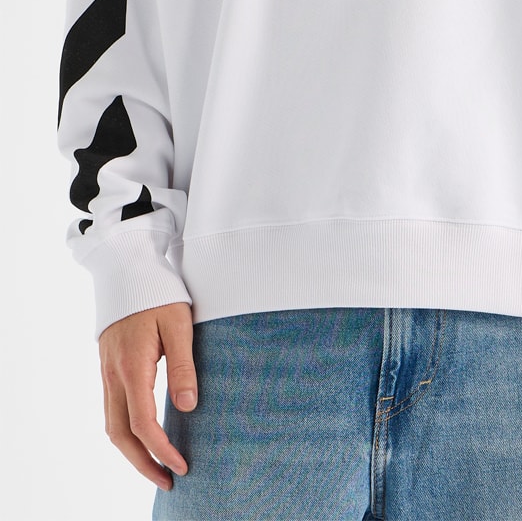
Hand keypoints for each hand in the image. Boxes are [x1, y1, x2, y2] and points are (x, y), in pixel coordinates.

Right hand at [98, 301, 197, 490]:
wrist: (127, 267)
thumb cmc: (158, 291)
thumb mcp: (179, 323)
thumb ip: (183, 365)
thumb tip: (188, 407)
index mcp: (132, 367)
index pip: (143, 424)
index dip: (161, 450)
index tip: (181, 466)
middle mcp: (113, 374)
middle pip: (120, 435)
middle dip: (142, 463)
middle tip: (168, 480)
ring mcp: (107, 371)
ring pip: (112, 424)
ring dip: (132, 451)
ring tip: (157, 465)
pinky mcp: (108, 366)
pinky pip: (112, 409)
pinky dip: (125, 431)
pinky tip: (144, 435)